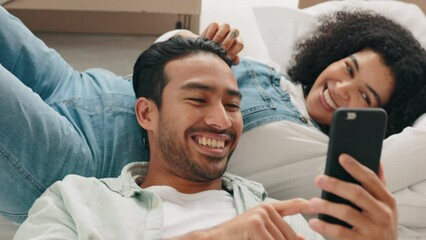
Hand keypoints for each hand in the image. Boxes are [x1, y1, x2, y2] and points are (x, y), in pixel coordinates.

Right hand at [170, 199, 310, 239]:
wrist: (216, 238)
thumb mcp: (261, 231)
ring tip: (256, 238)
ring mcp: (260, 215)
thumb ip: (279, 231)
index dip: (304, 205)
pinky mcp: (255, 224)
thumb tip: (302, 239)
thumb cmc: (238, 236)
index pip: (291, 205)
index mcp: (267, 208)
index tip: (315, 204)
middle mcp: (265, 208)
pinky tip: (253, 239)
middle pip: (289, 235)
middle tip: (264, 239)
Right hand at [201, 23, 243, 64]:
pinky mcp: (213, 26)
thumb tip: (236, 60)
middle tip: (222, 49)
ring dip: (220, 35)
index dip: (235, 51)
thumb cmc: (218, 57)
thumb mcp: (224, 61)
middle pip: (235, 32)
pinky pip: (214, 25)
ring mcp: (223, 29)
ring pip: (226, 26)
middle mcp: (231, 34)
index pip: (240, 44)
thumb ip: (232, 61)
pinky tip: (207, 39)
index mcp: (237, 42)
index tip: (227, 57)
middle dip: (228, 41)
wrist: (205, 53)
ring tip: (214, 43)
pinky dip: (211, 32)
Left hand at [308, 154, 396, 239]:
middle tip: (318, 179)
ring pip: (347, 212)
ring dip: (326, 206)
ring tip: (312, 202)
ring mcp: (374, 230)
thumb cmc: (380, 226)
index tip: (341, 157)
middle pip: (357, 194)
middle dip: (336, 184)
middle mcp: (383, 214)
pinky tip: (314, 222)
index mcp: (387, 201)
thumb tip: (376, 161)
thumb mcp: (385, 206)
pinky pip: (341, 233)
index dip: (356, 167)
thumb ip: (379, 186)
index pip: (371, 179)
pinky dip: (325, 227)